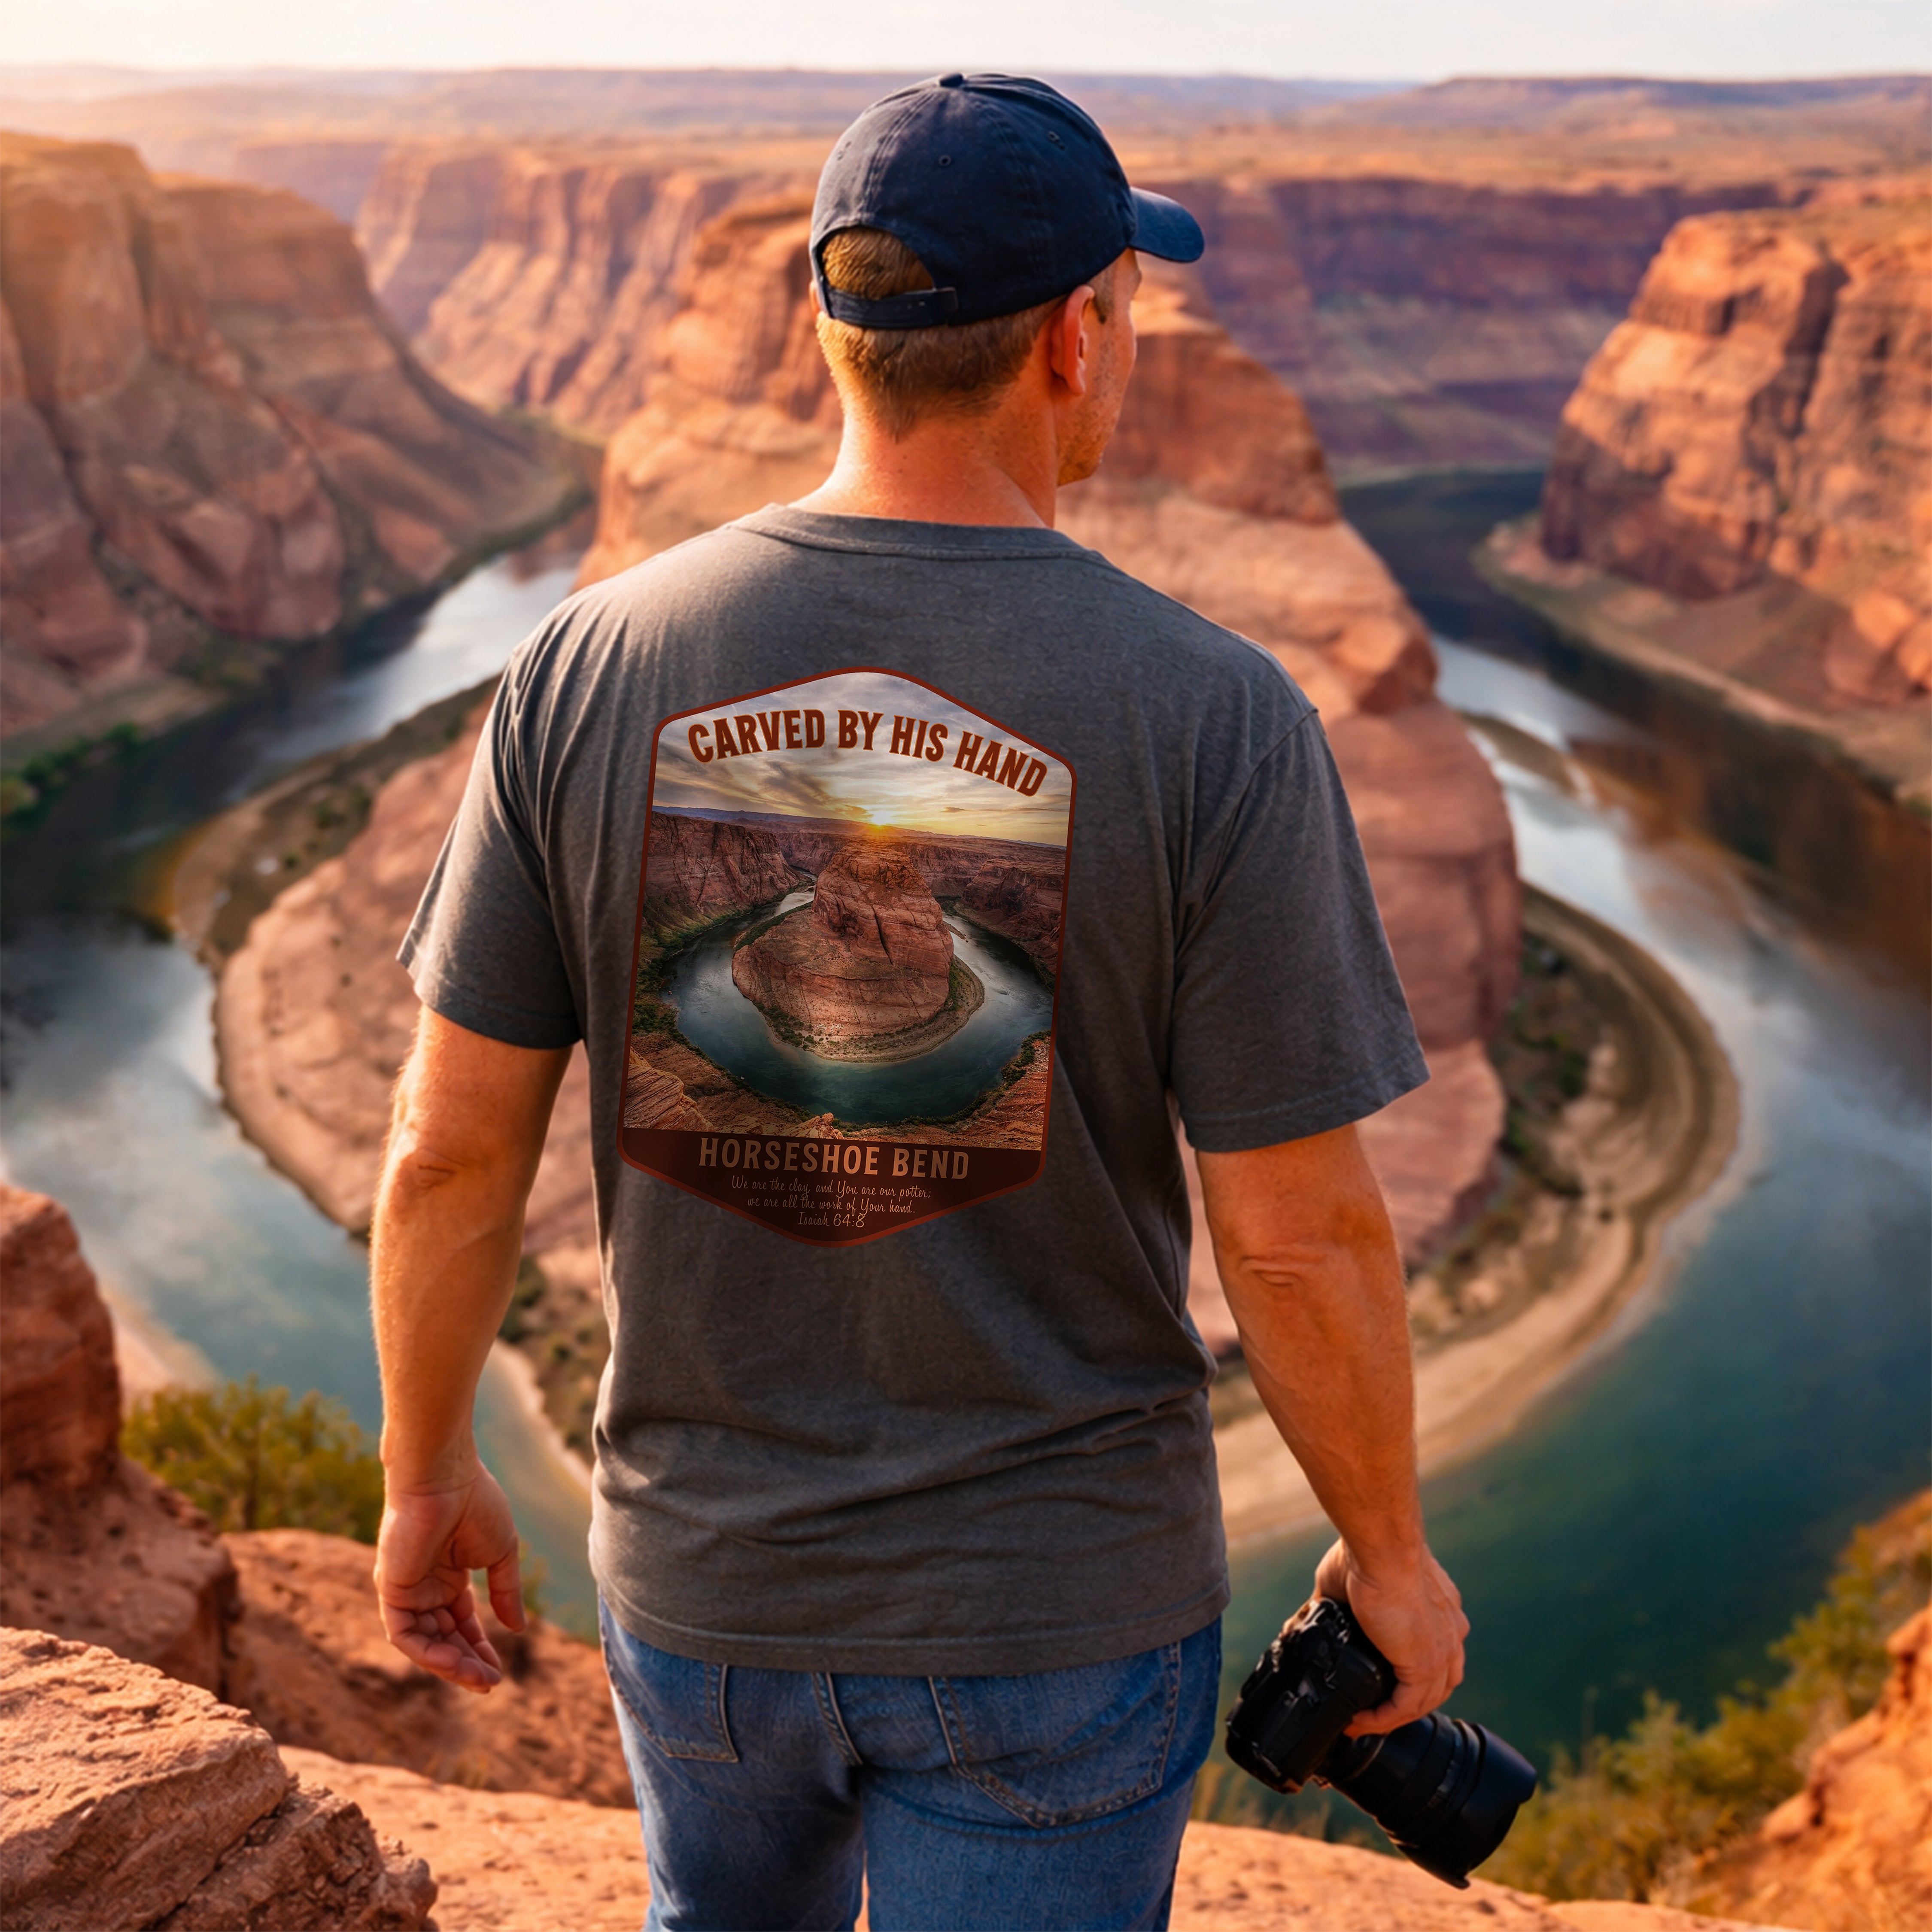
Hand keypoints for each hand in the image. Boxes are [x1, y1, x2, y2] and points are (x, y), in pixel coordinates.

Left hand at [374, 1462, 525, 1692]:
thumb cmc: (476, 1503)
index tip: (499, 1671)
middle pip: (443, 1637)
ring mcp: (406, 1590)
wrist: (446, 1476)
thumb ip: (506, 1592)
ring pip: (424, 1642)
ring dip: (450, 1664)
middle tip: (490, 1683)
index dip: (479, 1646)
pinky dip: (427, 1652)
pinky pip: (405, 1634)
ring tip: (479, 1679)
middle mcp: (424, 1587)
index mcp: (448, 1575)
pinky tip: (454, 1663)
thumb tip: (518, 1629)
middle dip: (467, 1662)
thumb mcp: (501, 1553)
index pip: (461, 1622)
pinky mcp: (391, 1590)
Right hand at [1313, 1535, 1467, 1735]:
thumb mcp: (1346, 1585)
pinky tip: (1360, 1720)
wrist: (1381, 1546)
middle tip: (1371, 1708)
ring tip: (1360, 1720)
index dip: (1411, 1674)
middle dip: (1405, 1700)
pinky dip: (1383, 1718)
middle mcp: (1451, 1633)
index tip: (1380, 1685)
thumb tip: (1297, 1624)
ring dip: (1391, 1715)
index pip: (1436, 1654)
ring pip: (1423, 1700)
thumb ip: (1330, 1608)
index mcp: (1441, 1611)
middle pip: (1436, 1683)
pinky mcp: (1425, 1664)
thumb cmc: (1364, 1553)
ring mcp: (1442, 1651)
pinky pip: (1406, 1707)